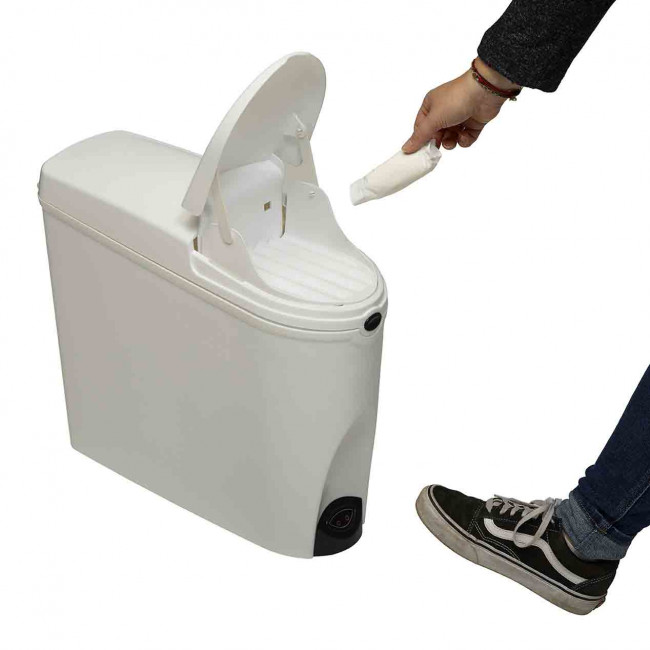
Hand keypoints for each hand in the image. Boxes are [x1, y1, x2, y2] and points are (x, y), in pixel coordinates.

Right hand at [402, 58, 519, 152]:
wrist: (484, 91)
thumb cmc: (455, 99)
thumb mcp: (433, 119)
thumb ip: (420, 136)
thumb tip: (405, 149)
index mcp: (431, 105)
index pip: (420, 127)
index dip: (421, 139)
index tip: (421, 151)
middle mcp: (444, 111)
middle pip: (436, 135)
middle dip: (438, 141)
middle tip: (439, 145)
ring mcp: (459, 117)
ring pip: (450, 139)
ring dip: (451, 142)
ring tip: (454, 138)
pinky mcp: (472, 124)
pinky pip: (465, 139)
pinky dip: (465, 140)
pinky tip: (466, 134)